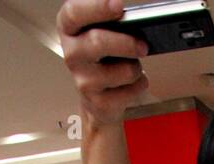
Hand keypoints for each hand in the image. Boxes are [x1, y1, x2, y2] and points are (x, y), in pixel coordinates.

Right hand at [57, 0, 149, 125]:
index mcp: (69, 28)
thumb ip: (111, 24)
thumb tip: (135, 22)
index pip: (74, 13)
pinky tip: (132, 83)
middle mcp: (71, 53)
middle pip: (98, 42)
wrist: (98, 100)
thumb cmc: (104, 58)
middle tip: (144, 46)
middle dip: (126, 43)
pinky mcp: (98, 103)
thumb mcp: (102, 34)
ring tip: (134, 66)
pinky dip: (139, 85)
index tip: (119, 5)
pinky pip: (130, 91)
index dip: (97, 7)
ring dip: (136, 68)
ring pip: (122, 71)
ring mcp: (83, 81)